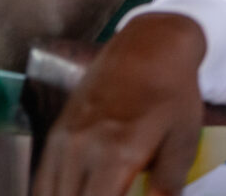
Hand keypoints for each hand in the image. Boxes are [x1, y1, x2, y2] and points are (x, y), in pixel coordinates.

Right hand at [32, 13, 206, 195]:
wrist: (149, 44)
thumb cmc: (172, 92)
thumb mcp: (183, 140)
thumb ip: (168, 182)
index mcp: (116, 153)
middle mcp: (82, 145)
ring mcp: (65, 133)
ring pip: (47, 188)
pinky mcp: (60, 124)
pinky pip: (42, 169)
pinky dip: (47, 190)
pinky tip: (61, 194)